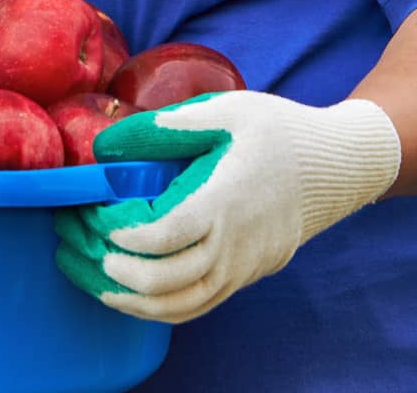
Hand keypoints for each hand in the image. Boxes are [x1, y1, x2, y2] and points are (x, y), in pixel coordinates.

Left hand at [53, 90, 400, 323]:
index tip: (91, 213)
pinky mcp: (246, 276)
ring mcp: (242, 268)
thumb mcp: (227, 109)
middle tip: (79, 246)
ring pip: (178, 306)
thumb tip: (108, 144)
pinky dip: (159, 308)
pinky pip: (197, 306)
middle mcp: (233, 245)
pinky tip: (132, 292)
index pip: (162, 235)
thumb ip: (168, 126)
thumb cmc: (279, 130)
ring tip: (92, 278)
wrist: (336, 167)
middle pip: (164, 282)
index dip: (119, 233)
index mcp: (225, 201)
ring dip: (129, 300)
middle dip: (112, 270)